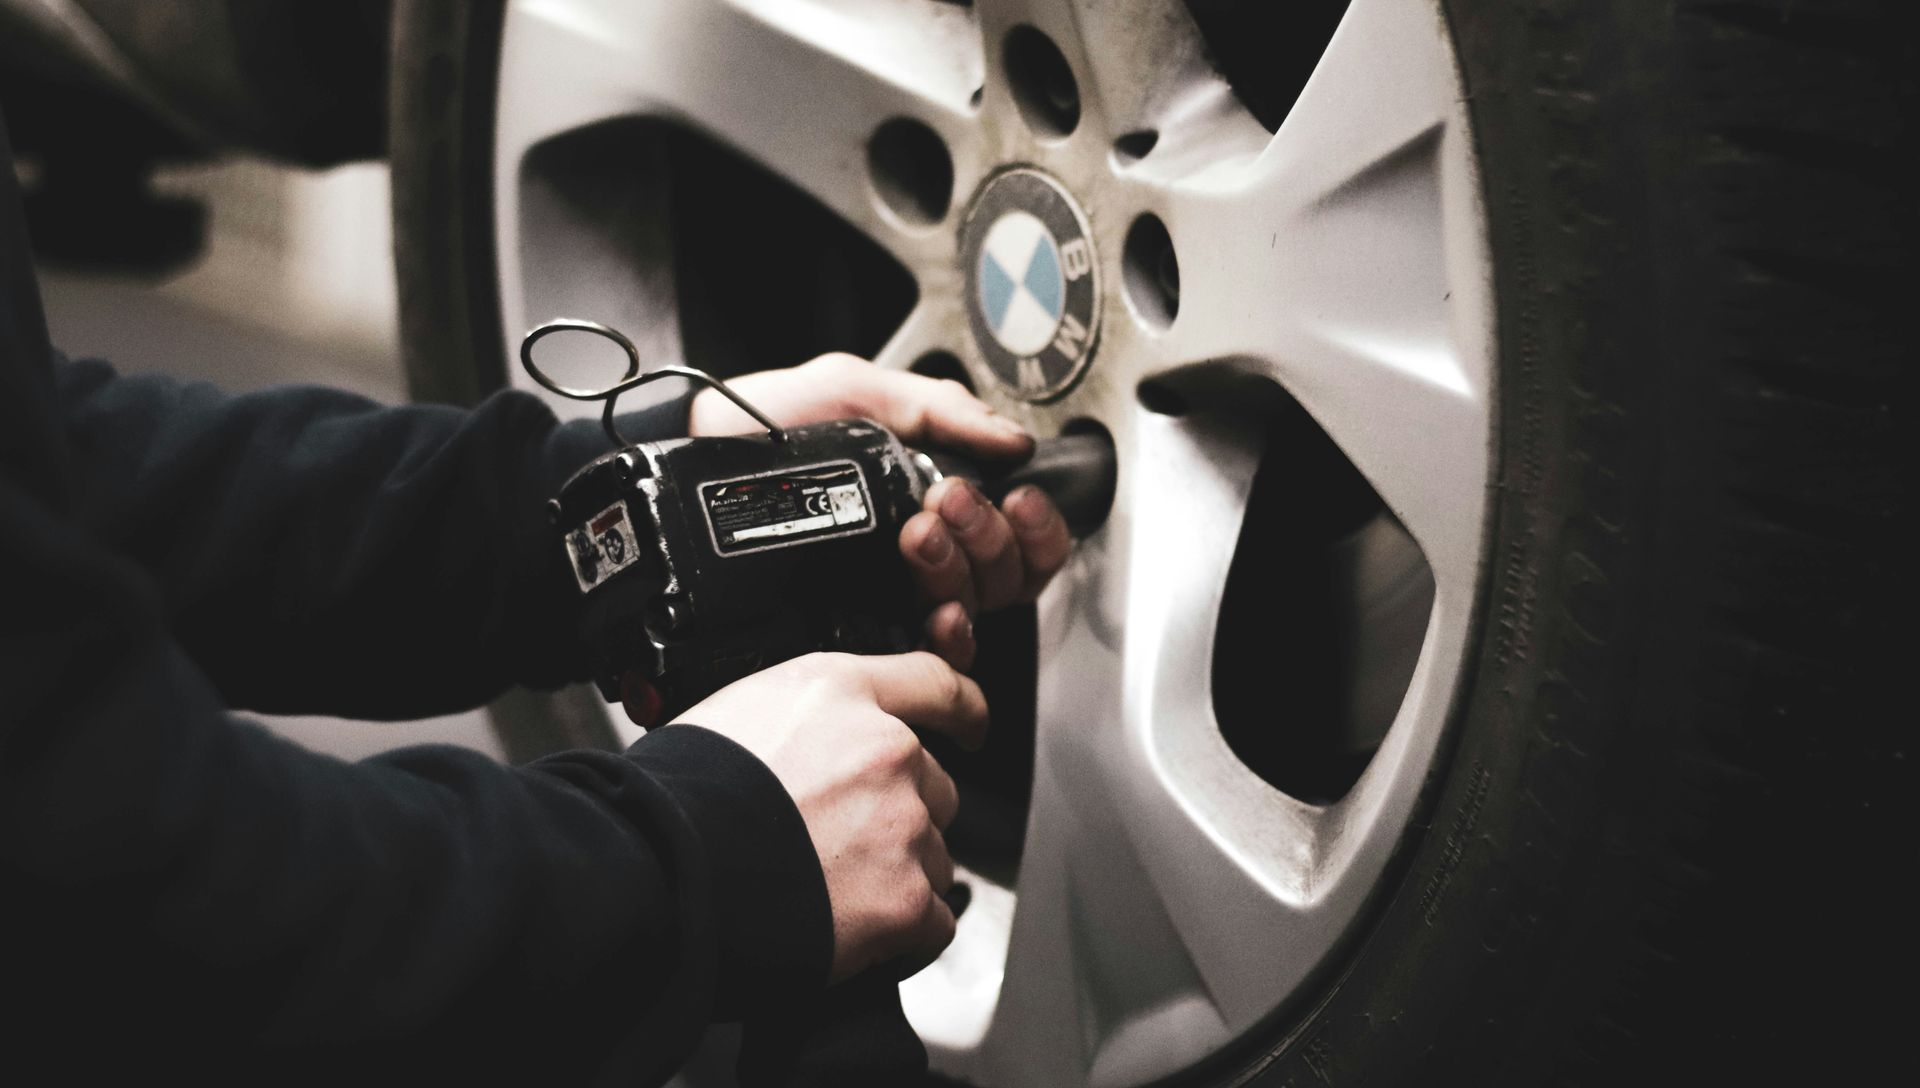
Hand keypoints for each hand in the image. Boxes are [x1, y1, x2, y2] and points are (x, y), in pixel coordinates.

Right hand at [669, 651, 985, 981]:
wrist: (659, 876)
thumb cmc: (674, 799)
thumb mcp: (733, 712)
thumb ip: (799, 720)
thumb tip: (810, 747)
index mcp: (839, 692)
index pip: (935, 682)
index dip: (961, 709)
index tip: (970, 725)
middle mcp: (885, 749)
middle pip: (934, 785)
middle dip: (900, 814)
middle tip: (838, 844)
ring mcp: (901, 825)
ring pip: (935, 854)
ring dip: (900, 875)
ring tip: (830, 892)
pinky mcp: (905, 899)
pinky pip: (934, 921)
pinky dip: (904, 934)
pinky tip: (856, 935)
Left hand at [691, 354, 1074, 669]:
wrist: (698, 453)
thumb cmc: (769, 421)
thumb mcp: (858, 391)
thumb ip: (940, 409)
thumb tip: (1015, 439)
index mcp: (934, 499)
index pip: (1018, 534)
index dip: (1036, 524)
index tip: (1016, 496)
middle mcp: (923, 555)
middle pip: (1006, 575)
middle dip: (988, 535)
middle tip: (946, 498)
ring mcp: (894, 595)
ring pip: (974, 609)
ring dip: (961, 569)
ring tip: (919, 531)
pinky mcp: (860, 628)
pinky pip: (931, 653)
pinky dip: (948, 632)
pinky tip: (936, 610)